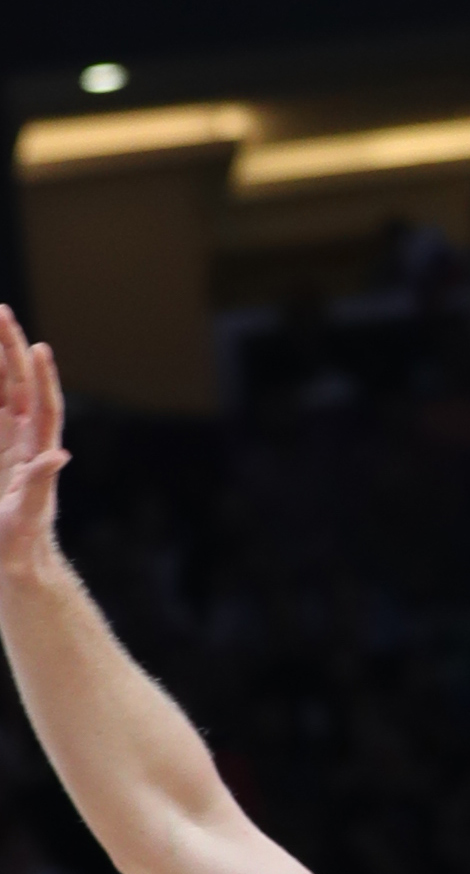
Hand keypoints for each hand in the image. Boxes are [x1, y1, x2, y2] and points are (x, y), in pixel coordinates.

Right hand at [0, 307, 66, 587]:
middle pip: (19, 387)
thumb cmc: (19, 542)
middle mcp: (25, 441)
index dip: (41, 377)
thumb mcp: (28, 514)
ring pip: (1, 393)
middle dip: (10, 351)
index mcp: (36, 452)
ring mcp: (7, 444)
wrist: (13, 560)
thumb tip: (61, 454)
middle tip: (2, 313)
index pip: (41, 405)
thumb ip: (41, 484)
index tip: (38, 347)